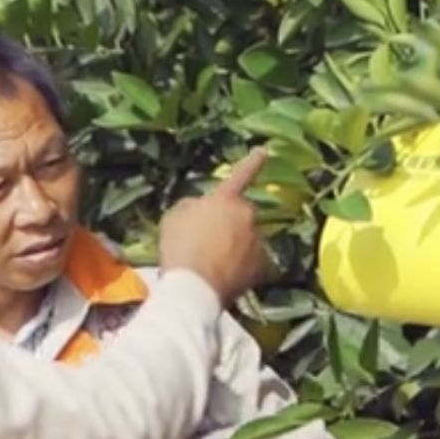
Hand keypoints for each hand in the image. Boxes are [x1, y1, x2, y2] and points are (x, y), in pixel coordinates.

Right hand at [159, 148, 267, 306]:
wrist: (195, 287)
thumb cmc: (181, 247)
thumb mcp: (175, 217)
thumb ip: (192, 206)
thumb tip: (201, 209)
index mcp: (226, 200)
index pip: (241, 175)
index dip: (252, 162)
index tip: (263, 151)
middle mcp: (248, 217)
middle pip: (241, 214)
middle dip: (230, 223)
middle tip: (207, 240)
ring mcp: (258, 243)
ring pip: (247, 239)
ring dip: (235, 245)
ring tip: (211, 262)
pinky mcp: (263, 268)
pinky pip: (251, 262)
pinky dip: (241, 267)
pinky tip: (223, 276)